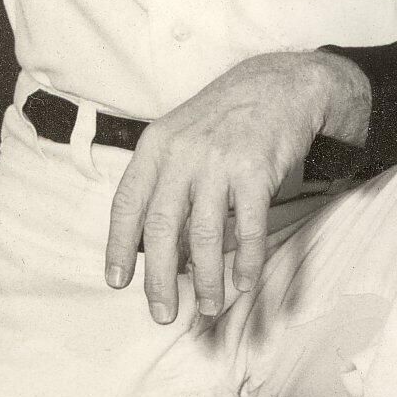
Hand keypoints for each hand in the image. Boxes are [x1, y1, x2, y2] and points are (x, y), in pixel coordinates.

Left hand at [104, 51, 371, 324]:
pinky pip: (247, 227)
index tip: (117, 282)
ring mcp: (220, 162)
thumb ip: (164, 179)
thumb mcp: (180, 134)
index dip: (119, 246)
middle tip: (161, 312)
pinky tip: (244, 283)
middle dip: (159, 277)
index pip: (127, 203)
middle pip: (163, 226)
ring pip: (205, 234)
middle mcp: (183, 153)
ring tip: (206, 306)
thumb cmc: (225, 117)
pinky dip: (246, 261)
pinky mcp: (256, 170)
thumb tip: (154, 243)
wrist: (280, 84)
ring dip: (206, 278)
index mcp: (156, 145)